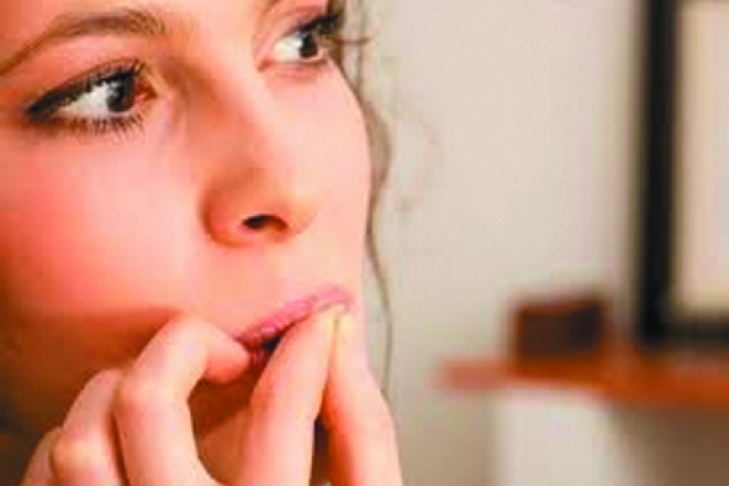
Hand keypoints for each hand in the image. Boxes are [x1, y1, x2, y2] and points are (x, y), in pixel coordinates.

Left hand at [19, 309, 402, 485]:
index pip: (282, 408)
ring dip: (122, 388)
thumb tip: (339, 341)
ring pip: (81, 440)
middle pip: (146, 402)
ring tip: (173, 393)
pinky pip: (49, 481)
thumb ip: (363, 428)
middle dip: (187, 344)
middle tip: (229, 355)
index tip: (316, 326)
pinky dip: (80, 440)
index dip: (306, 347)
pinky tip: (126, 440)